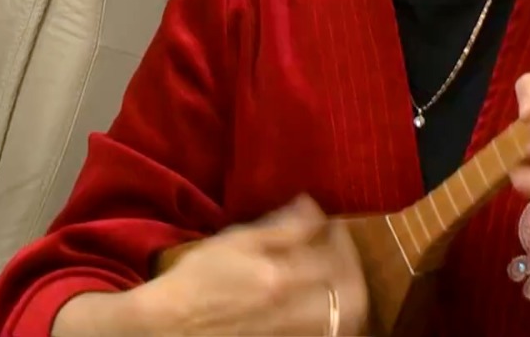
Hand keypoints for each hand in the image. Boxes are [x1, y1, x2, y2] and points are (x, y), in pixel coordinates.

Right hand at [132, 195, 368, 335]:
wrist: (173, 324)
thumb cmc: (197, 278)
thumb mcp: (234, 241)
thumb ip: (278, 226)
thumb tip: (311, 205)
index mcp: (279, 276)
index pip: (332, 254)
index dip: (340, 235)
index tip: (333, 223)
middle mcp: (293, 309)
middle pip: (352, 295)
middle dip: (356, 272)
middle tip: (345, 255)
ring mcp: (291, 331)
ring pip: (343, 319)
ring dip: (349, 297)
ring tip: (339, 281)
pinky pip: (322, 333)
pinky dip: (331, 319)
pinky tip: (321, 305)